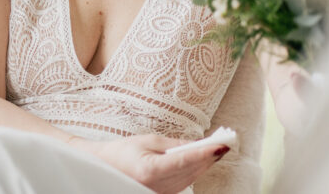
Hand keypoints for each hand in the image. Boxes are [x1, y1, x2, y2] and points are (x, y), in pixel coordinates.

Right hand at [69, 133, 227, 193]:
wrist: (102, 168)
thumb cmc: (121, 153)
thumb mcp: (147, 140)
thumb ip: (174, 144)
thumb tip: (197, 143)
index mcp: (151, 170)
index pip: (185, 160)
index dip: (206, 152)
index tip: (222, 145)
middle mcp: (158, 186)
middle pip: (192, 170)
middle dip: (209, 156)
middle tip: (226, 141)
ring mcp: (160, 193)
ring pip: (192, 178)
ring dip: (204, 163)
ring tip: (217, 148)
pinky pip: (185, 183)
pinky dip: (194, 171)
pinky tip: (202, 160)